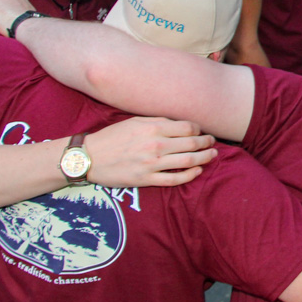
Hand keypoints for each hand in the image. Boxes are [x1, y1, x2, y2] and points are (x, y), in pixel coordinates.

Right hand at [85, 117, 216, 187]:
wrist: (89, 157)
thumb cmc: (112, 137)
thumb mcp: (134, 122)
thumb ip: (158, 122)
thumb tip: (180, 124)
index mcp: (153, 128)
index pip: (188, 128)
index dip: (199, 130)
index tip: (202, 131)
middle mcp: (155, 145)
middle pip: (192, 144)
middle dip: (207, 143)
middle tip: (212, 142)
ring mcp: (152, 164)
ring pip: (188, 161)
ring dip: (205, 158)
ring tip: (212, 155)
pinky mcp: (146, 180)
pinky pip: (175, 179)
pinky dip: (190, 175)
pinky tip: (197, 171)